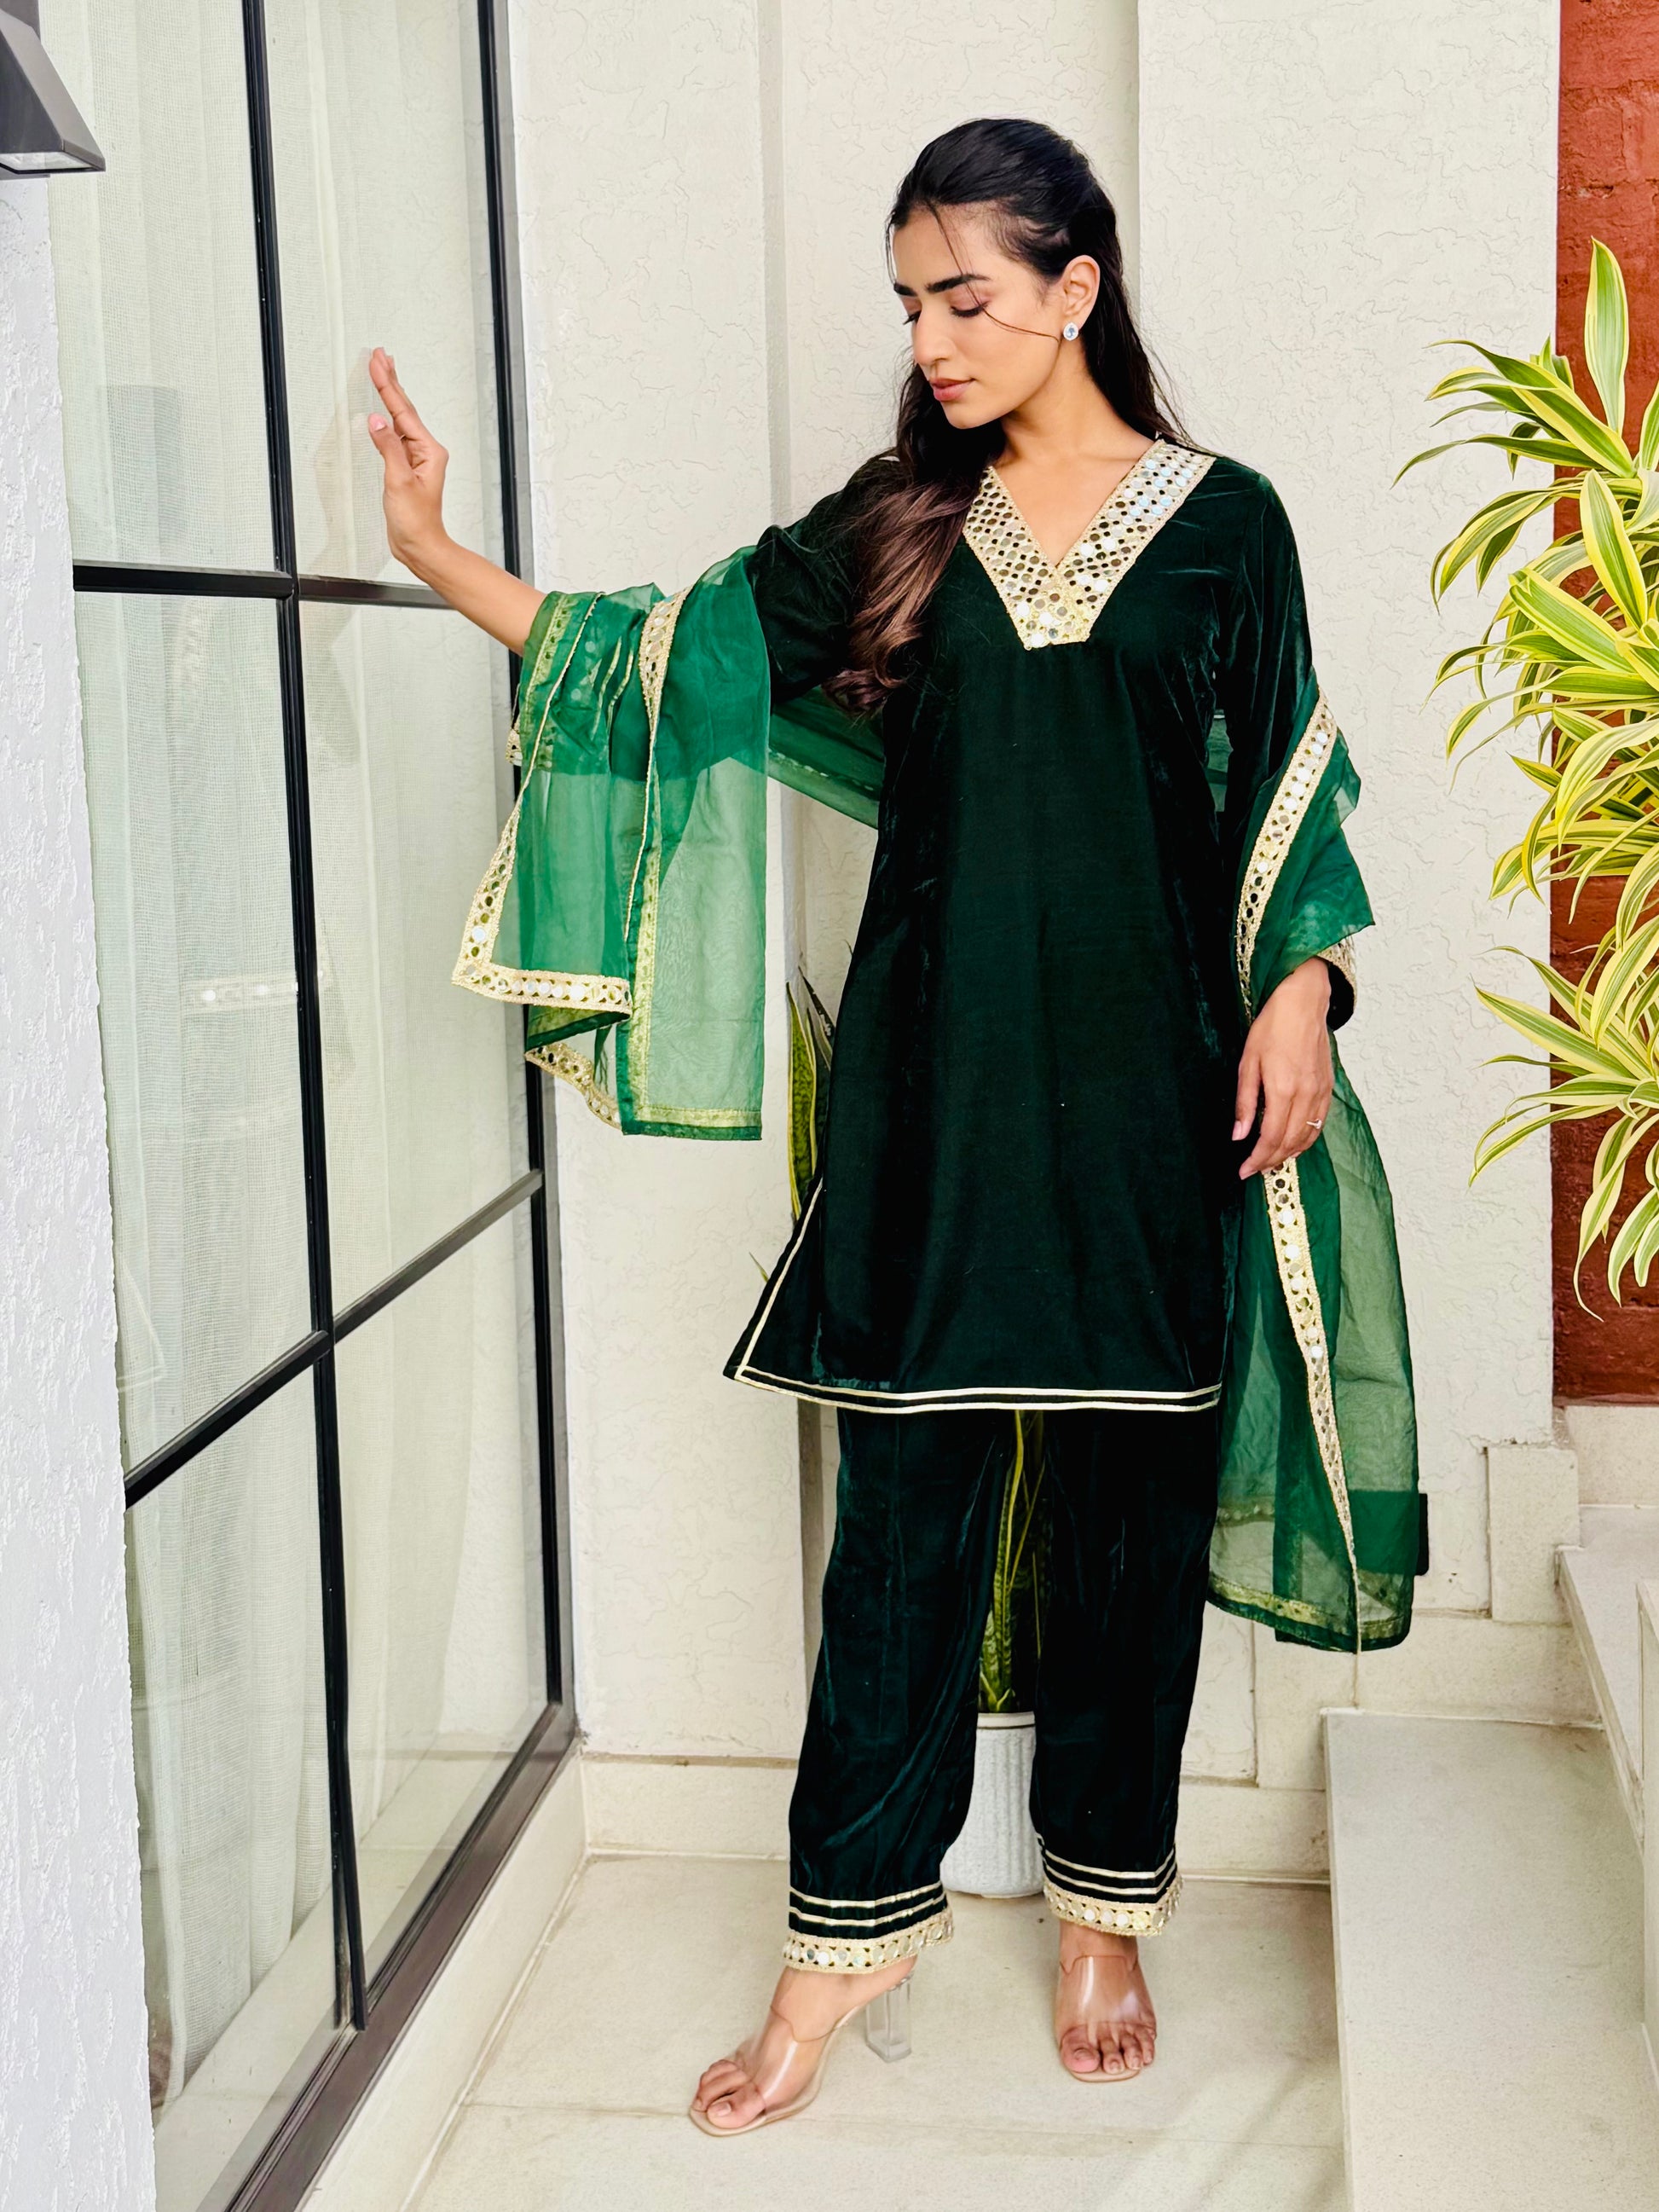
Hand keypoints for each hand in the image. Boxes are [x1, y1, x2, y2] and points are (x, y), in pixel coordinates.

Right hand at [360, 347, 541, 650]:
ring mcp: (416, 459)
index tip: (377, 361)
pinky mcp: (406, 468)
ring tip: (383, 372)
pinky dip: (387, 419)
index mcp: (428, 451)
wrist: (420, 546)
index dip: (388, 384)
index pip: (403, 410)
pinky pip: (395, 435)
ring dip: (390, 395)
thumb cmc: (416, 522)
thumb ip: (388, 449)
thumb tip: (377, 422)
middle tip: (380, 355)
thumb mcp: (399, 482)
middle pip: (404, 408)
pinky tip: (383, 411)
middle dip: (391, 381)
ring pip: (400, 419)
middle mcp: (425, 451)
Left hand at [1232, 957, 1333, 1179]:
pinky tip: (1293, 1143)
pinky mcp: (1327, 1087)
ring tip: (1271, 1161)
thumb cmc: (1272, 1028)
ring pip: (1307, 1137)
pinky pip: (1319, 1124)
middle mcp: (1305, 1095)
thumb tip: (1238, 1134)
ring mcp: (1320, 1092)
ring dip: (1289, 1154)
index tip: (1244, 1171)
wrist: (1303, 1004)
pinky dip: (1306, 1139)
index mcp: (1283, 1090)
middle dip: (1271, 1161)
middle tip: (1254, 1170)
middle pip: (1290, 1142)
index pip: (1271, 1138)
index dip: (1257, 1159)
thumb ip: (1244, 1102)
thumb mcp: (1247, 1063)